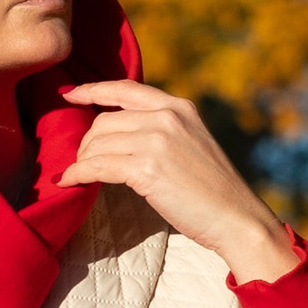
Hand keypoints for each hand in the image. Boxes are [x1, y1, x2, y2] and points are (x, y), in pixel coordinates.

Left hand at [57, 81, 297, 282]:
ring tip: (80, 175)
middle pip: (104, 121)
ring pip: (98, 144)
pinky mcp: (147, 168)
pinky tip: (70, 182)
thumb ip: (161, 131)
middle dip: (87, 143)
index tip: (69, 93)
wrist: (237, 218)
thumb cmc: (213, 191)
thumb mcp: (191, 144)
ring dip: (82, 161)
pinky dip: (78, 174)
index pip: (125, 89)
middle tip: (84, 163)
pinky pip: (97, 166)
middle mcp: (167, 117)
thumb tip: (118, 136)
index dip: (92, 89)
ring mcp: (157, 140)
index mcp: (178, 107)